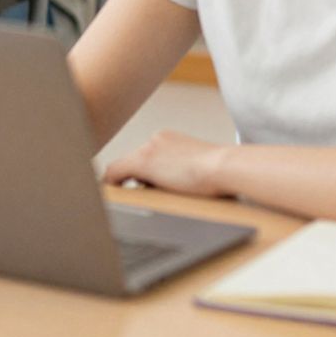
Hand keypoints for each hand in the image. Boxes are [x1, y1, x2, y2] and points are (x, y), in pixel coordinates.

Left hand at [101, 130, 230, 197]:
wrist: (225, 166)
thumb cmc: (222, 174)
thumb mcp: (201, 168)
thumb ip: (185, 171)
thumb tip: (176, 187)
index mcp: (171, 140)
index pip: (149, 155)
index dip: (141, 172)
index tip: (137, 183)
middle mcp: (157, 140)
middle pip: (135, 161)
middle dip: (132, 178)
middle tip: (123, 192)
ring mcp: (149, 149)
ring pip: (125, 167)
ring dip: (124, 183)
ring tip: (121, 196)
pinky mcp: (144, 161)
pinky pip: (114, 172)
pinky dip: (110, 183)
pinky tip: (109, 195)